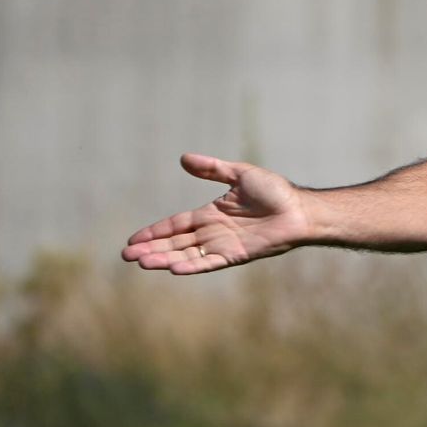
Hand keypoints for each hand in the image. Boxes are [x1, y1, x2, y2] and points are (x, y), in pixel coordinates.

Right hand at [121, 153, 312, 274]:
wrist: (299, 209)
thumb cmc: (275, 191)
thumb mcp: (240, 174)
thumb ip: (212, 168)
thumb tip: (183, 158)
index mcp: (211, 214)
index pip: (176, 225)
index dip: (155, 231)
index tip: (133, 240)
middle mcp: (214, 232)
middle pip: (176, 242)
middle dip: (152, 249)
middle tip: (126, 256)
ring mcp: (223, 246)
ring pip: (187, 254)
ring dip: (165, 258)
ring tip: (142, 263)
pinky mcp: (236, 255)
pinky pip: (209, 262)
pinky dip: (192, 265)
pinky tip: (173, 268)